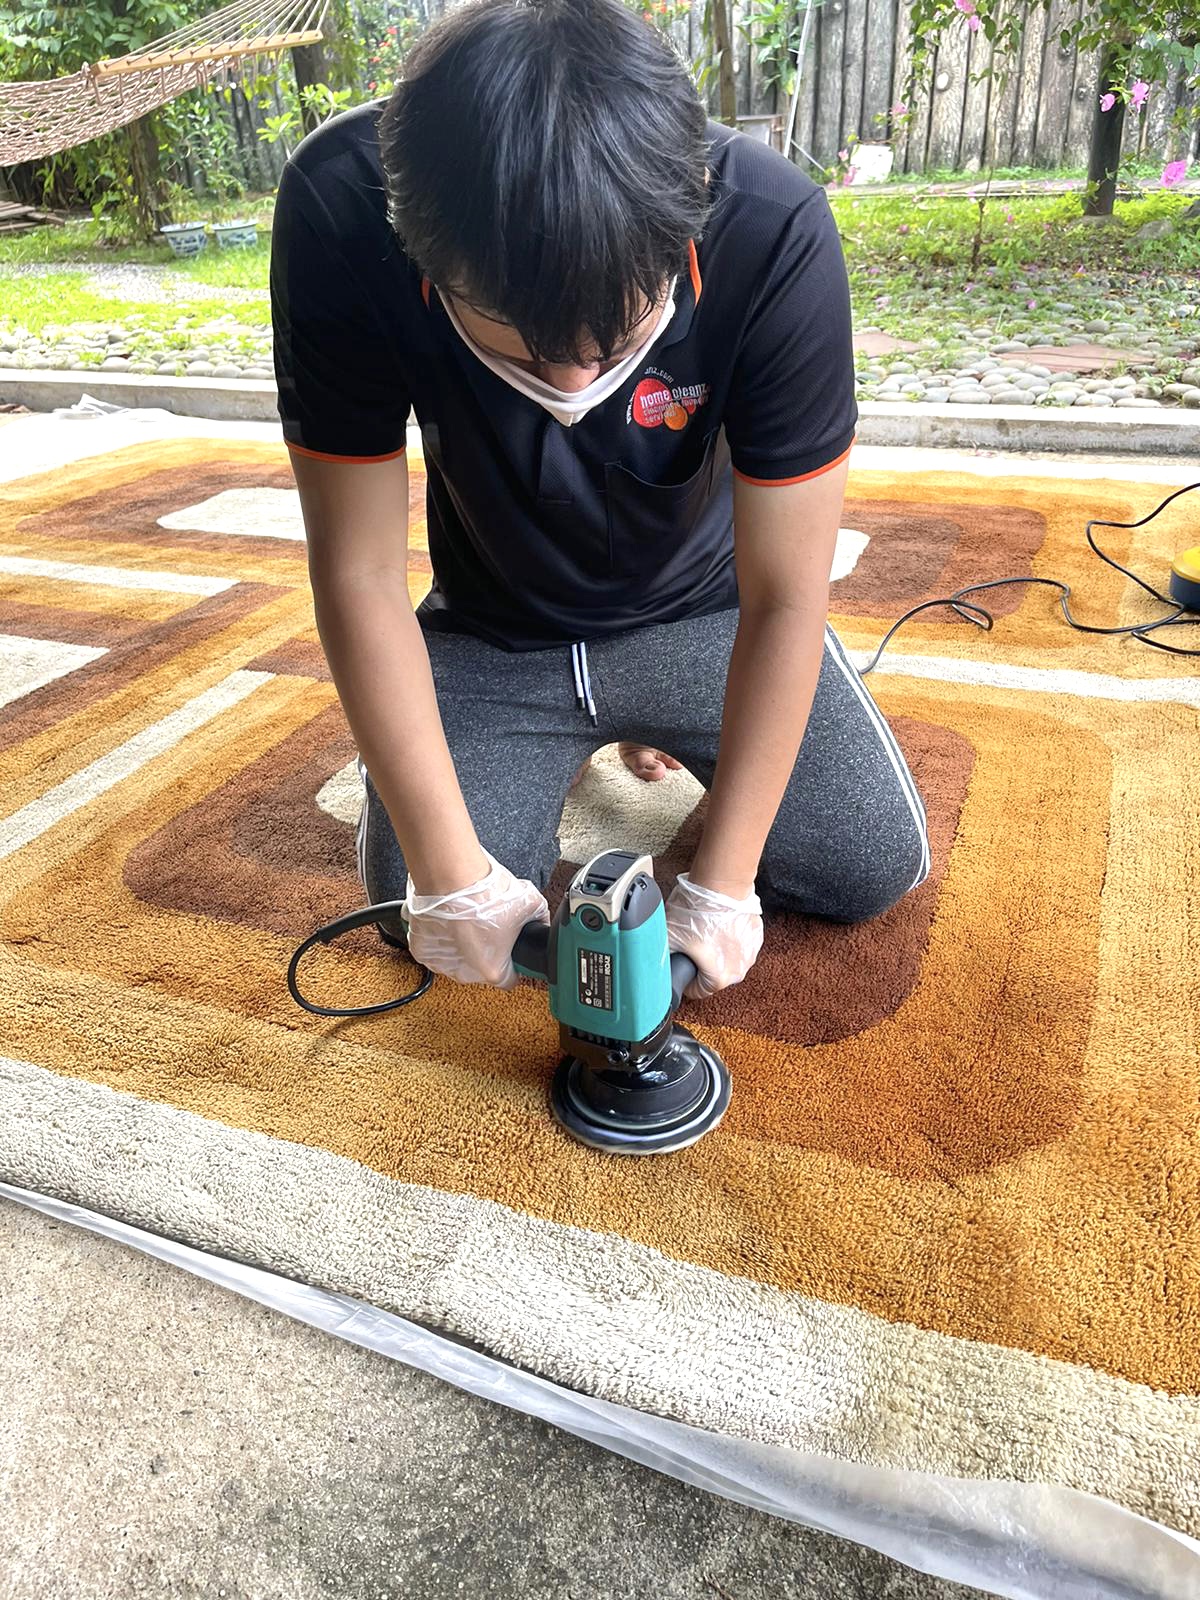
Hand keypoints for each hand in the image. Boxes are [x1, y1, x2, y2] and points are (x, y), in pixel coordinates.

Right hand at [402, 851, 548, 986]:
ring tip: (467, 920)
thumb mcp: (529, 902)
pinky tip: (449, 921)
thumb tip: (541, 920)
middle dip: (487, 952)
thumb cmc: (486, 892)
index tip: (511, 949)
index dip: (514, 963)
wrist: (451, 876)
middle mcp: (466, 973)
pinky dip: (441, 939)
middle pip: (482, 970)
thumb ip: (539, 918)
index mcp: (493, 970)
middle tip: (488, 926)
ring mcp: (441, 963)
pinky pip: (435, 950)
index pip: (509, 980)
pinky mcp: (422, 950)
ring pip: (457, 961)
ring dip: (463, 946)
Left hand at [664, 872, 763, 999]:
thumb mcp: (669, 936)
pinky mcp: (756, 936)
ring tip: (705, 931)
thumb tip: (650, 963)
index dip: (684, 979)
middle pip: (713, 976)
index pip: (696, 991)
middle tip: (690, 944)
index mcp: (718, 978)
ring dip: (717, 951)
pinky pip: (740, 944)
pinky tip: (718, 924)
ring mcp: (751, 953)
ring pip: (728, 960)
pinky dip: (730, 938)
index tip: (680, 966)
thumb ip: (660, 956)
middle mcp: (739, 970)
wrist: (722, 884)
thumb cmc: (698, 910)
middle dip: (701, 964)